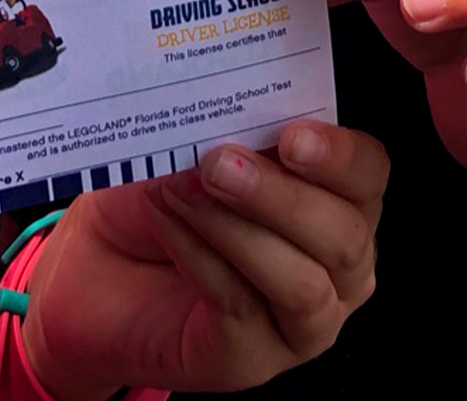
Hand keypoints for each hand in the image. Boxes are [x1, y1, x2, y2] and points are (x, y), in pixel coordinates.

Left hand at [22, 123, 387, 397]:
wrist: (97, 263)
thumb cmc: (163, 195)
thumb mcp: (199, 145)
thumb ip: (231, 128)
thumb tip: (231, 107)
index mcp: (339, 201)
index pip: (369, 176)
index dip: (341, 157)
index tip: (291, 134)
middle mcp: (338, 268)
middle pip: (345, 236)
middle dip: (283, 197)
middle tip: (219, 161)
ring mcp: (302, 324)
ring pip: (303, 285)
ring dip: (240, 231)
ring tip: (186, 189)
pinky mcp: (251, 360)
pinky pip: (241, 310)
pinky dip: (201, 258)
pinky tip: (170, 220)